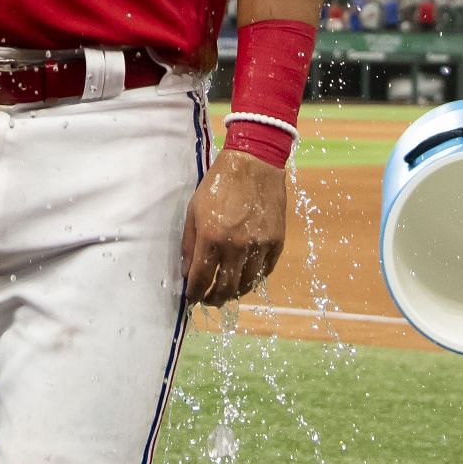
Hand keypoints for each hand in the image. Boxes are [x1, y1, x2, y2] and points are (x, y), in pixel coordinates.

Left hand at [181, 149, 287, 305]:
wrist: (254, 164)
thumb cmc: (219, 184)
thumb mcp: (194, 209)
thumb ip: (188, 243)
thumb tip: (186, 272)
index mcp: (211, 237)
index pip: (200, 279)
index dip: (194, 293)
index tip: (191, 298)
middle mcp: (236, 246)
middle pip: (224, 288)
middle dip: (213, 298)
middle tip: (208, 299)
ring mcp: (259, 245)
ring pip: (246, 284)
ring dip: (234, 293)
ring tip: (226, 292)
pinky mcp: (276, 242)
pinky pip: (265, 271)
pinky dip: (253, 279)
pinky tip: (245, 278)